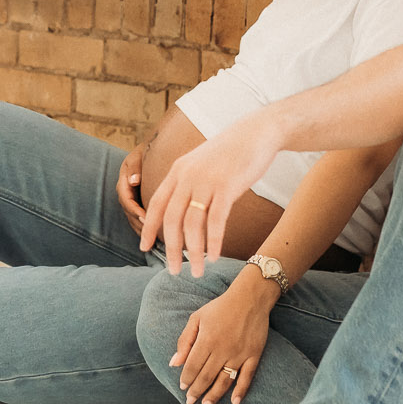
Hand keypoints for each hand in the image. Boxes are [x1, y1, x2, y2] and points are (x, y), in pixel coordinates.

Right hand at [116, 142, 146, 233]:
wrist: (150, 149)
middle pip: (129, 213)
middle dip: (140, 225)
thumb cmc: (146, 152)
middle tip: (152, 235)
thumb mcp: (139, 156)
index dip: (135, 211)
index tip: (146, 218)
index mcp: (123, 182)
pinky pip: (138, 218)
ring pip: (133, 218)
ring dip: (142, 229)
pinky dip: (146, 227)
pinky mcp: (137, 202)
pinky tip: (157, 236)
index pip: (126, 200)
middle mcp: (125, 192)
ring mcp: (130, 199)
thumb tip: (134, 180)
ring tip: (155, 240)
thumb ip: (136, 167)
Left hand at [140, 108, 284, 275]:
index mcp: (178, 171)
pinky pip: (216, 220)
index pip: (156, 204)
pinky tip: (214, 257)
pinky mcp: (227, 186)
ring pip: (192, 224)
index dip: (149, 228)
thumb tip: (181, 211)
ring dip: (194, 252)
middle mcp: (187, 176)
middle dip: (171, 248)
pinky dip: (213, 242)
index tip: (145, 248)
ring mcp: (206, 181)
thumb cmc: (230, 153)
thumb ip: (188, 184)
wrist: (257, 132)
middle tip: (173, 271)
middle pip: (171, 219)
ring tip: (198, 270)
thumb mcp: (201, 164)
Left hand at [169, 273, 275, 403]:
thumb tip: (174, 363)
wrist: (250, 298)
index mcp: (207, 340)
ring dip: (214, 396)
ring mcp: (240, 354)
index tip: (183, 387)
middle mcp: (223, 349)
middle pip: (207, 376)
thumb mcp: (197, 318)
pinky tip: (234, 403)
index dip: (186, 379)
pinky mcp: (254, 355)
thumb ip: (184, 341)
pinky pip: (247, 377)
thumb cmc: (220, 307)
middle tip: (190, 401)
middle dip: (197, 391)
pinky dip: (241, 392)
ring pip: (224, 381)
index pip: (193, 366)